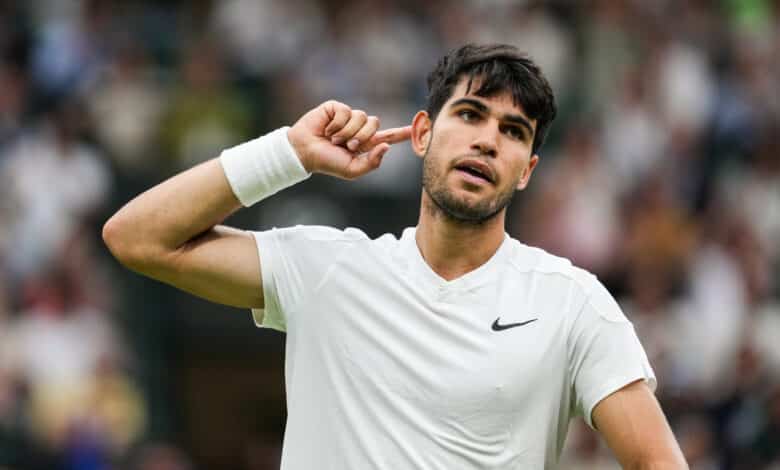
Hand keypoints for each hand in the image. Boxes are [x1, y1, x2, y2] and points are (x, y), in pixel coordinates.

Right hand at [287, 100, 411, 178]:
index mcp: (366, 144)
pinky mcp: (336, 108)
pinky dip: (337, 123)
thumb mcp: (352, 170)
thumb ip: (372, 163)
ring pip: (362, 117)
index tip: (419, 126)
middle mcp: (359, 128)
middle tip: (347, 146)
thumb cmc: (327, 162)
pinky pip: (346, 111)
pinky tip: (327, 129)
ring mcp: (348, 117)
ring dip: (348, 131)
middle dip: (362, 136)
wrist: (305, 152)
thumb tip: (386, 146)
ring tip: (334, 139)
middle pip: (375, 124)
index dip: (403, 132)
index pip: (389, 136)